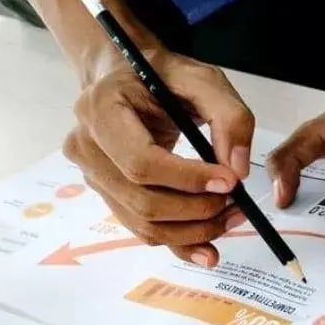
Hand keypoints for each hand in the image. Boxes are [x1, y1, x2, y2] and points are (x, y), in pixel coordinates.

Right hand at [63, 43, 255, 267]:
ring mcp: (92, 174)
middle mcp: (86, 146)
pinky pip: (142, 229)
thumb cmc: (164, 75)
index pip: (141, 161)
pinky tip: (209, 248)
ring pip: (143, 223)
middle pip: (142, 200)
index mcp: (101, 109)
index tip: (229, 181)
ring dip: (193, 230)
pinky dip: (179, 242)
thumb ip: (230, 117)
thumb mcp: (204, 80)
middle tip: (237, 202)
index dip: (188, 179)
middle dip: (196, 209)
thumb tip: (237, 170)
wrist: (127, 77)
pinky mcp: (107, 194)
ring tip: (231, 217)